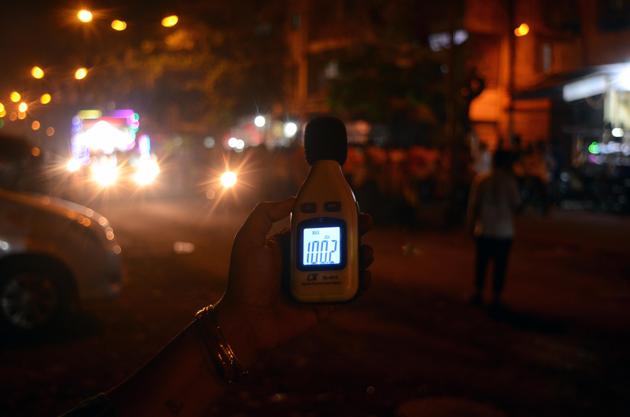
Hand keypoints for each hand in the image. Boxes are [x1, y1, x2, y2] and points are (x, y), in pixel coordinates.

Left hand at [216, 198, 372, 365]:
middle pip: (336, 243)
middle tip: (367, 223)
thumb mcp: (249, 240)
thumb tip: (293, 200)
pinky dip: (359, 284)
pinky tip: (366, 275)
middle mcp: (304, 263)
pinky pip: (346, 292)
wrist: (247, 320)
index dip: (333, 215)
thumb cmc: (245, 281)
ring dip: (360, 256)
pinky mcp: (323, 303)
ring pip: (345, 266)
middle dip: (354, 232)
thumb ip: (265, 215)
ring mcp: (316, 284)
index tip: (348, 206)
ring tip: (367, 251)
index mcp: (289, 246)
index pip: (316, 226)